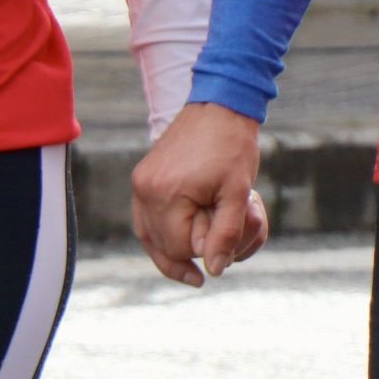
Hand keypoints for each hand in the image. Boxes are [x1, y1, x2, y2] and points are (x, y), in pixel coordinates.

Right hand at [131, 102, 267, 286]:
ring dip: (170, 253)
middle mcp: (145, 190)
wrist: (219, 105)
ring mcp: (140, 183)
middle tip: (209, 267)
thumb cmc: (232, 147)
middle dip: (188, 255)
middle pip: (160, 247)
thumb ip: (226, 234)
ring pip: (148, 237)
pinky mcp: (143, 178)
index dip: (206, 250)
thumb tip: (214, 271)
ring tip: (188, 273)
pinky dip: (160, 235)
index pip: (180, 248)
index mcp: (166, 194)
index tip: (227, 239)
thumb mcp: (238, 193)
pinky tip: (174, 246)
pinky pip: (145, 219)